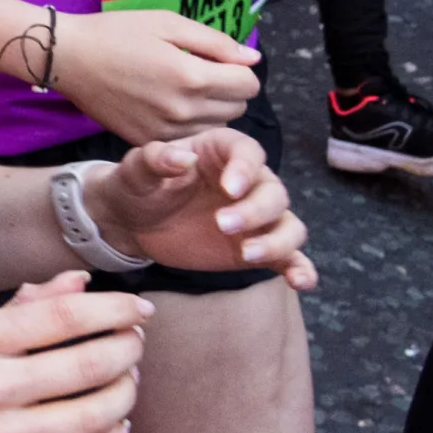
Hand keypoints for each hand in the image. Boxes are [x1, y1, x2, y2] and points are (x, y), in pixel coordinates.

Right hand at [0, 274, 143, 432]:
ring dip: (125, 395)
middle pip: (86, 366)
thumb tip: (79, 282)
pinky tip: (115, 429)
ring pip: (92, 417)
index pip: (60, 316)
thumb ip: (24, 310)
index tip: (138, 307)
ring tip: (130, 381)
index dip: (112, 309)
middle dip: (127, 350)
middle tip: (136, 342)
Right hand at [50, 7, 260, 143]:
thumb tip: (253, 58)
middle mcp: (184, 111)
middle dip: (228, 88)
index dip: (239, 68)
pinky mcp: (149, 142)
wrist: (68, 58)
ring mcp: (166, 131)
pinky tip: (165, 104)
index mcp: (192, 77)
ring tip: (182, 88)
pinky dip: (188, 123)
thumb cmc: (116, 32)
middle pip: (238, 108)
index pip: (249, 84)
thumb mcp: (167, 22)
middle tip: (199, 70)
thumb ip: (215, 42)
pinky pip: (189, 138)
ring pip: (216, 126)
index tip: (218, 59)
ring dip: (211, 108)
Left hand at [91, 131, 316, 290]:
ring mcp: (255, 217)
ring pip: (288, 225)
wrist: (132, 220)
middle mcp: (247, 181)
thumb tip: (183, 158)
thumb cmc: (137, 184)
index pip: (248, 152)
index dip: (245, 168)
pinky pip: (288, 257)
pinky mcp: (255, 248)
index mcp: (221, 151)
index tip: (229, 188)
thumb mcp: (136, 168)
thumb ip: (157, 159)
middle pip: (273, 192)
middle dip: (255, 211)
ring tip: (247, 255)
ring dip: (278, 241)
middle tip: (222, 225)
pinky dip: (300, 268)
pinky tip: (300, 281)